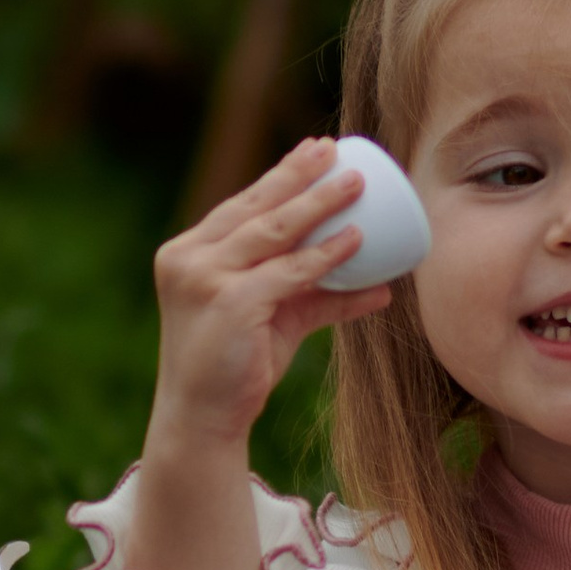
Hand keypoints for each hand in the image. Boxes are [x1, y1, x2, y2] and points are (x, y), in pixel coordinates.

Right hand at [130, 143, 389, 569]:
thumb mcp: (277, 321)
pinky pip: (288, 272)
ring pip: (271, 231)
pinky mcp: (229, 304)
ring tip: (355, 184)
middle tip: (336, 152)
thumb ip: (319, 297)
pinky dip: (325, 256)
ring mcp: (204, 279)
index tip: (315, 151)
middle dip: (299, 175)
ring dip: (318, 204)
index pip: (240, 205)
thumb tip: (382, 287)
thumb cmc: (237, 367)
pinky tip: (354, 241)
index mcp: (189, 253)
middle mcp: (189, 259)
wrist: (203, 418)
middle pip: (255, 206)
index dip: (280, 176)